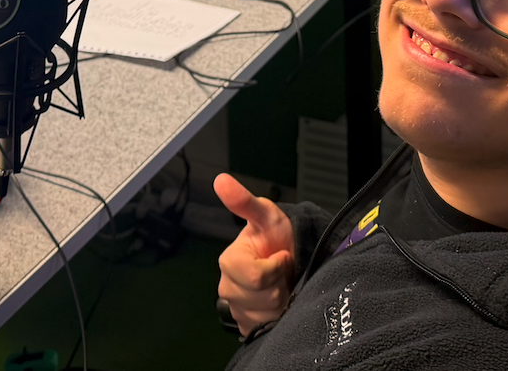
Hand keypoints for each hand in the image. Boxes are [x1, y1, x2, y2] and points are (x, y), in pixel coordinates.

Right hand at [214, 173, 295, 336]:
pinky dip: (276, 316)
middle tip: (282, 271)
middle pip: (263, 299)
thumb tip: (220, 179)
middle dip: (279, 284)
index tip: (282, 255)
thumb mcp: (266, 214)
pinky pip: (264, 327)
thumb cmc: (276, 234)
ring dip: (280, 300)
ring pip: (266, 315)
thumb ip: (245, 201)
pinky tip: (276, 301)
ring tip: (280, 284)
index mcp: (228, 262)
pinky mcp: (246, 325)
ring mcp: (236, 308)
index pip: (256, 277)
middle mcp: (227, 287)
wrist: (287, 257)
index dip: (276, 266)